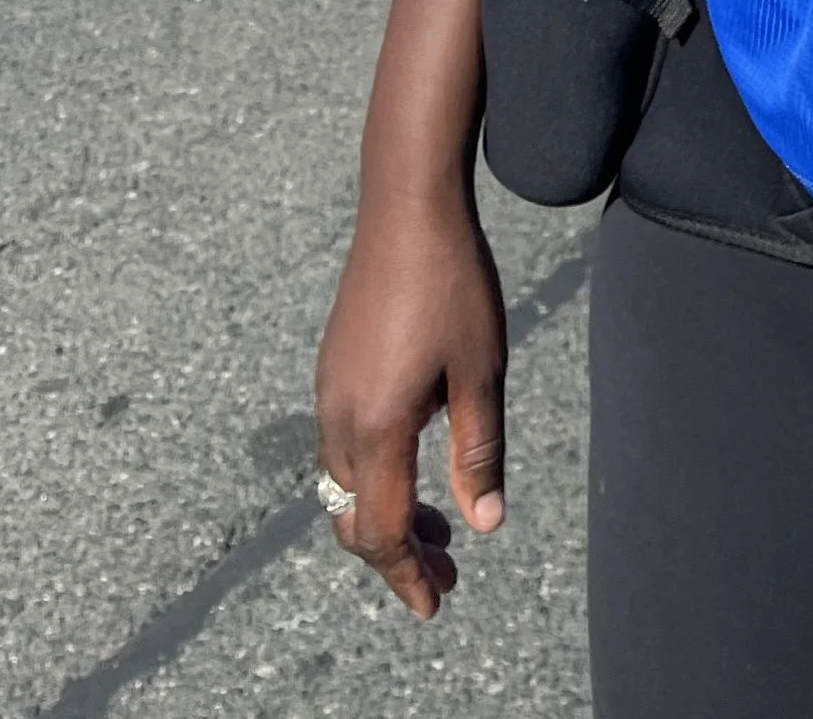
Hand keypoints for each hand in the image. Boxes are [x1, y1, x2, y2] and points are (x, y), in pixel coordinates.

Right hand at [313, 189, 506, 620]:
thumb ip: (478, 451)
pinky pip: (342, 447)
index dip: (409, 576)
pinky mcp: (331, 369)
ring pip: (345, 485)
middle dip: (398, 556)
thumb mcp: (480, 372)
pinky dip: (374, 476)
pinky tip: (415, 461)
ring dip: (386, 514)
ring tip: (441, 528)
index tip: (437, 605)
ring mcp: (328, 391)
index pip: (384, 531)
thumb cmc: (453, 283)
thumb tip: (483, 525)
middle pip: (356, 518)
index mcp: (377, 426)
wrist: (406, 207)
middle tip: (446, 575)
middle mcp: (339, 417)